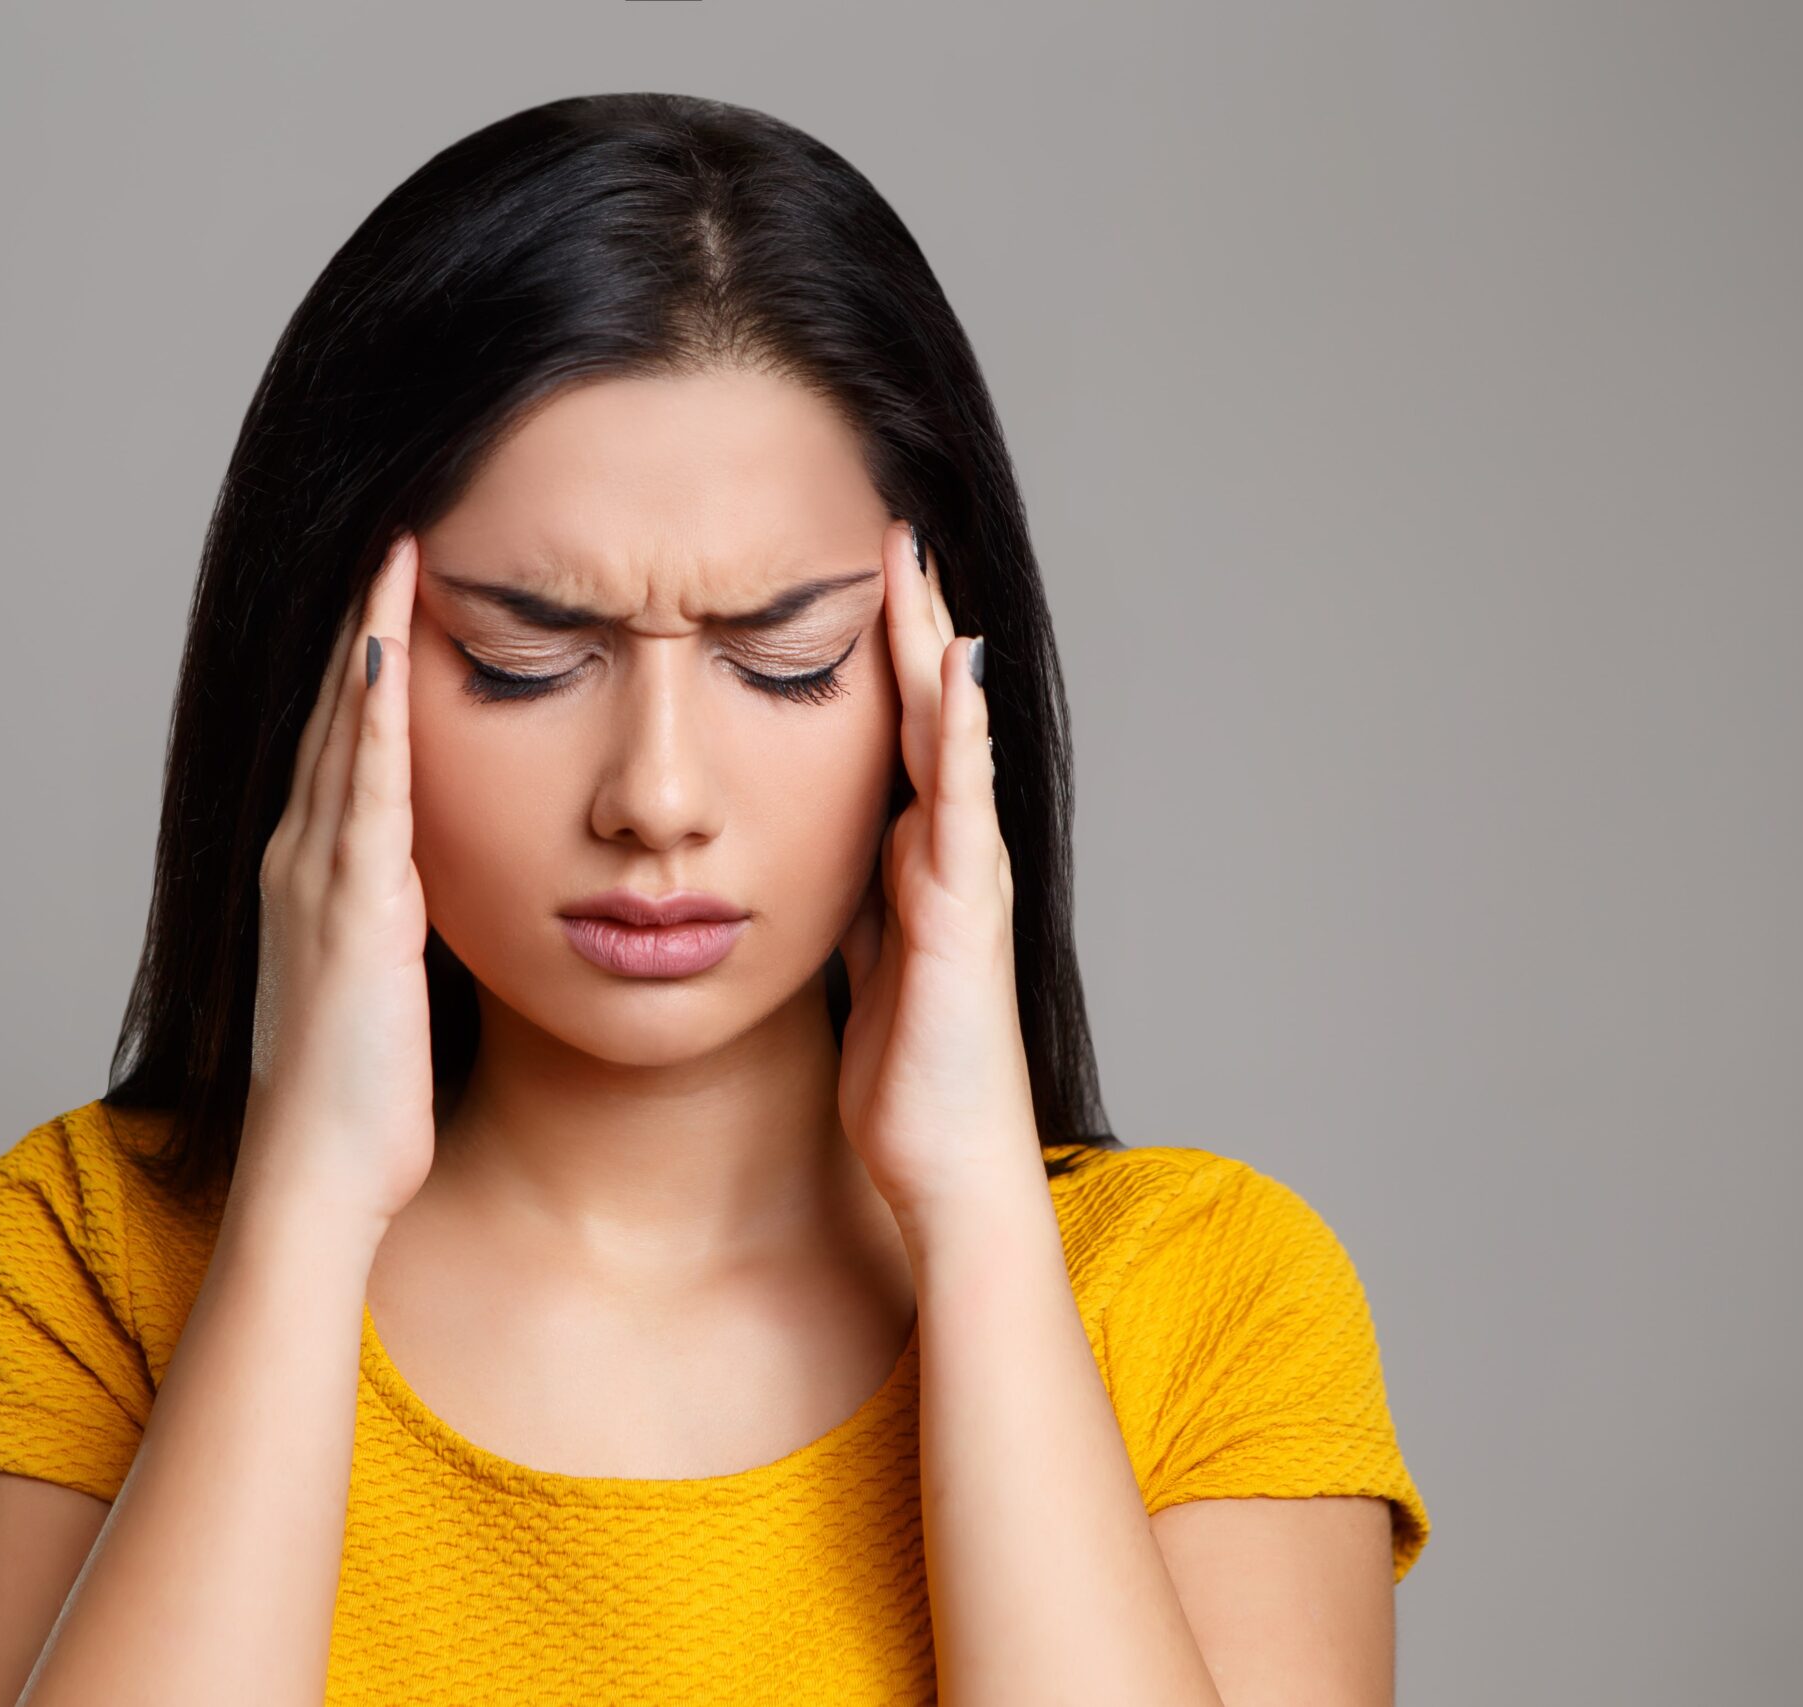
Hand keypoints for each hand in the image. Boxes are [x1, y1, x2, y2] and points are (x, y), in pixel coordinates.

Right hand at [235, 532, 435, 1234]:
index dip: (364, 662)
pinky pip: (367, 788)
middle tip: (392, 530)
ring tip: (394, 552)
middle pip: (335, 716)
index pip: (343, 745)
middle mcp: (301, 860)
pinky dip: (376, 714)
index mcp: (313, 877)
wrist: (318, 1175)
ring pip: (345, 733)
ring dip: (368, 639)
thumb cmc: (358, 1102)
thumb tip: (428, 901)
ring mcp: (319, 878)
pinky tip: (391, 649)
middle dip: (361, 622)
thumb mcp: (383, 991)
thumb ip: (397, 931)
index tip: (396, 585)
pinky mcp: (351, 907)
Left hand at [835, 521, 1044, 1233]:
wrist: (951, 1171)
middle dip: (912, 629)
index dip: (884, 666)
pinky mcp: (962, 915)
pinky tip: (958, 674)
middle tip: (895, 536)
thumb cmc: (911, 1086)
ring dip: (936, 654)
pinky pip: (963, 808)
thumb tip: (837, 864)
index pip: (898, 744)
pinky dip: (964, 737)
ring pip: (954, 745)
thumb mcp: (865, 973)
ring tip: (922, 569)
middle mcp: (950, 861)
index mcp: (916, 871)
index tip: (862, 585)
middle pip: (931, 722)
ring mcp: (965, 882)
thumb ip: (861, 912)